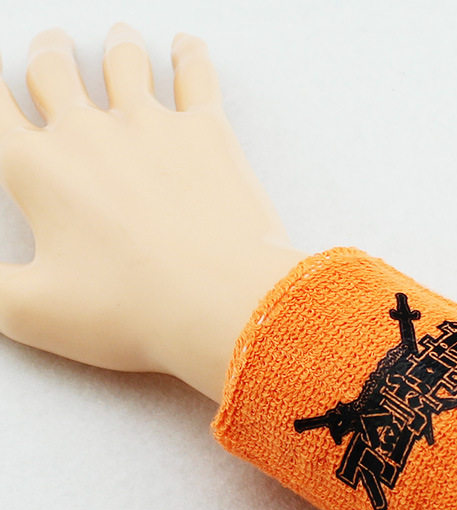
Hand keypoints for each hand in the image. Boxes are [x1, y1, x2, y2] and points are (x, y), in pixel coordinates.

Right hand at [0, 22, 305, 401]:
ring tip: (116, 38)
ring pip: (122, 63)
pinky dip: (188, 56)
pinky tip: (185, 48)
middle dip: (48, 56)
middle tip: (51, 46)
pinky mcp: (208, 132)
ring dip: (115, 48)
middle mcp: (89, 133)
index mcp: (39, 171)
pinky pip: (195, 75)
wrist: (221, 304)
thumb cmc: (132, 312)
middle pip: (55, 72)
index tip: (0, 85)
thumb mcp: (32, 311)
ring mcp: (152, 125)